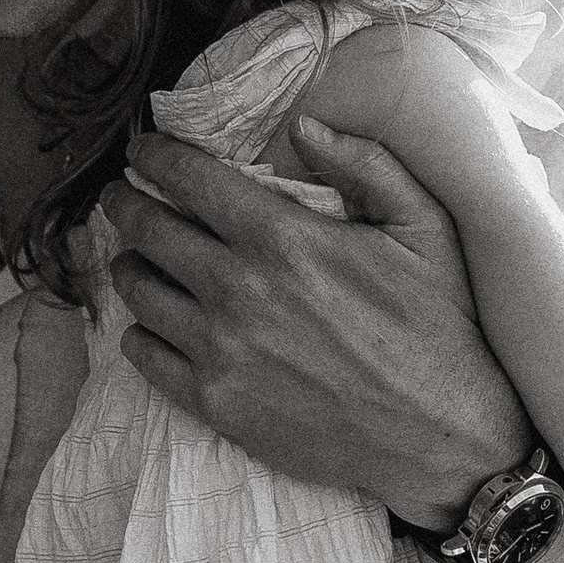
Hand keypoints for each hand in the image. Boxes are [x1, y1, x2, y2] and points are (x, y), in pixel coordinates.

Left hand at [104, 113, 527, 521]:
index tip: (141, 151)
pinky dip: (139, 330)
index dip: (153, 156)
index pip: (188, 178)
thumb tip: (305, 125)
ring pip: (136, 290)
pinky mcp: (215, 402)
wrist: (443, 436)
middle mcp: (239, 290)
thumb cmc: (440, 327)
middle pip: (146, 229)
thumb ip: (367, 164)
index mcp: (283, 238)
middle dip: (124, 203)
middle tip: (120, 197)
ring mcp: (220, 350)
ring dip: (129, 264)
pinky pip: (143, 354)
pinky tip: (154, 322)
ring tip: (137, 257)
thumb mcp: (425, 227)